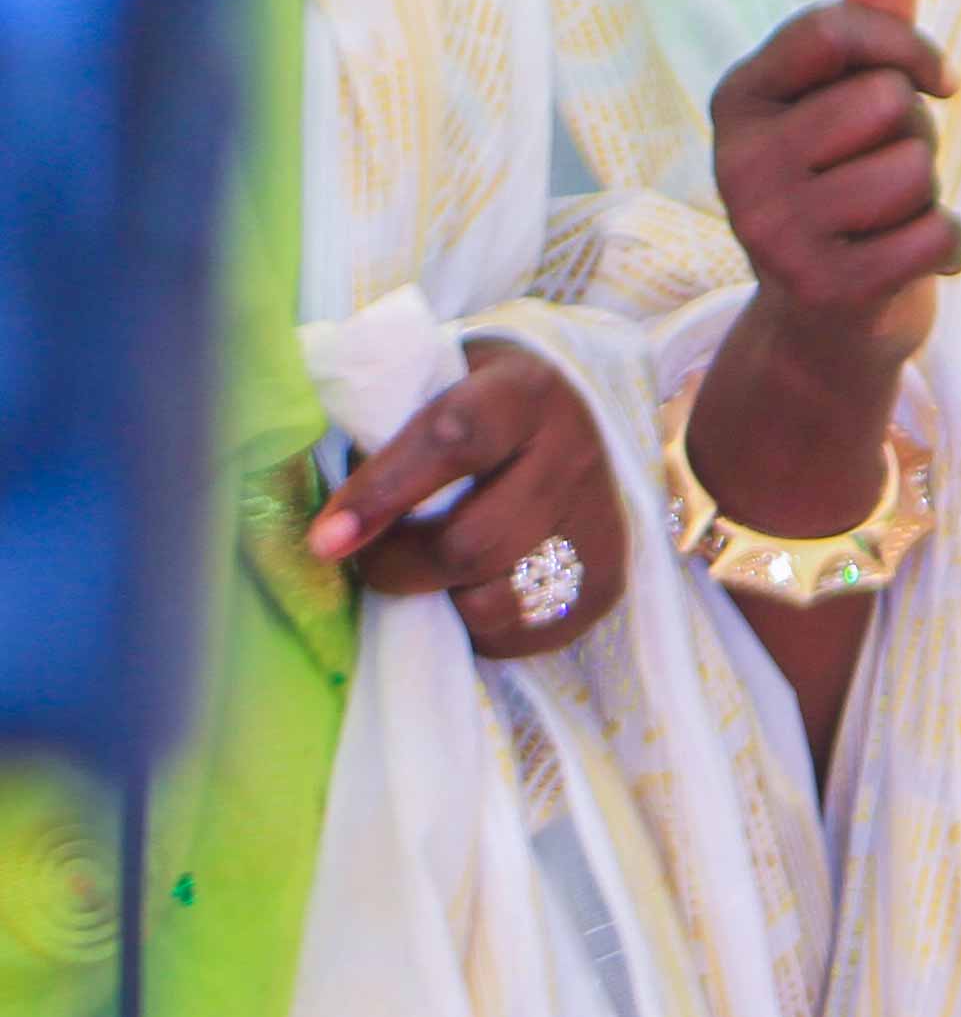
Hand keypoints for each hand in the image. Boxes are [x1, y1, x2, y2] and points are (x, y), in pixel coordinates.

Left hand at [307, 341, 631, 660]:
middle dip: (397, 567)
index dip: (382, 493)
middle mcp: (576, 453)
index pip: (453, 440)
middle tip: (365, 563)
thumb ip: (382, 420)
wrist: (575, 415)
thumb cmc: (474, 403)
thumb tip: (295, 487)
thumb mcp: (437, 384)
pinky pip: (525, 632)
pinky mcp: (609, 579)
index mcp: (524, 393)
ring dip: (441, 600)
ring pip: (497, 599)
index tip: (324, 541)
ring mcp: (601, 520)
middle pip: (472, 543)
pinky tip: (470, 592)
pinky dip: (480, 628)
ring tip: (426, 576)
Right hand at [706, 0, 960, 387]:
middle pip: (885, 102)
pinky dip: (949, 248)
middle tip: (886, 173)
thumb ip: (869, 25)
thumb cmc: (848, 191)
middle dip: (916, 134)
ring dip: (928, 194)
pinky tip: (914, 261)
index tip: (937, 78)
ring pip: (913, 168)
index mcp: (739, 99)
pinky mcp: (820, 286)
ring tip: (890, 219)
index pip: (833, 31)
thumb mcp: (849, 104)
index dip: (906, 45)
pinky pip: (934, 233)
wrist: (825, 327)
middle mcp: (738, 160)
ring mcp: (771, 227)